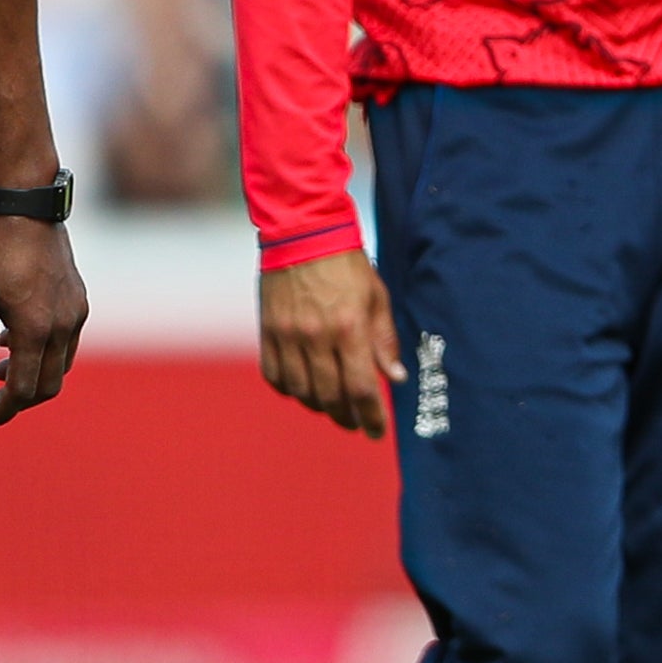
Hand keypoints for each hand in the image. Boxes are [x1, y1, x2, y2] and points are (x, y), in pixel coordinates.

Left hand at [0, 209, 85, 427]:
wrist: (26, 208)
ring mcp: (75, 313)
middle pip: (49, 385)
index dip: (5, 411)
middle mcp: (62, 326)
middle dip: (20, 400)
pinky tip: (15, 338)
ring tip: (2, 369)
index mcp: (35, 330)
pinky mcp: (78, 300)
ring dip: (33, 376)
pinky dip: (43, 353)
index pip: (26, 390)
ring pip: (60, 365)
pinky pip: (66, 342)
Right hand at [258, 250, 400, 436]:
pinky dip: (289, 389)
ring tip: (332, 405)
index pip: (362, 388)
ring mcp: (287, 335)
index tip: (377, 431)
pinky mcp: (267, 331)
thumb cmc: (347, 264)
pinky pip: (274, 375)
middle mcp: (316, 336)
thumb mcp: (376, 297)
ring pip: (300, 391)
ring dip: (318, 405)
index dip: (372, 417)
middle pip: (329, 397)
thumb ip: (384, 341)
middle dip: (346, 417)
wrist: (303, 230)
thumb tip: (395, 378)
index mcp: (349, 328)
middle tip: (356, 421)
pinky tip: (303, 387)